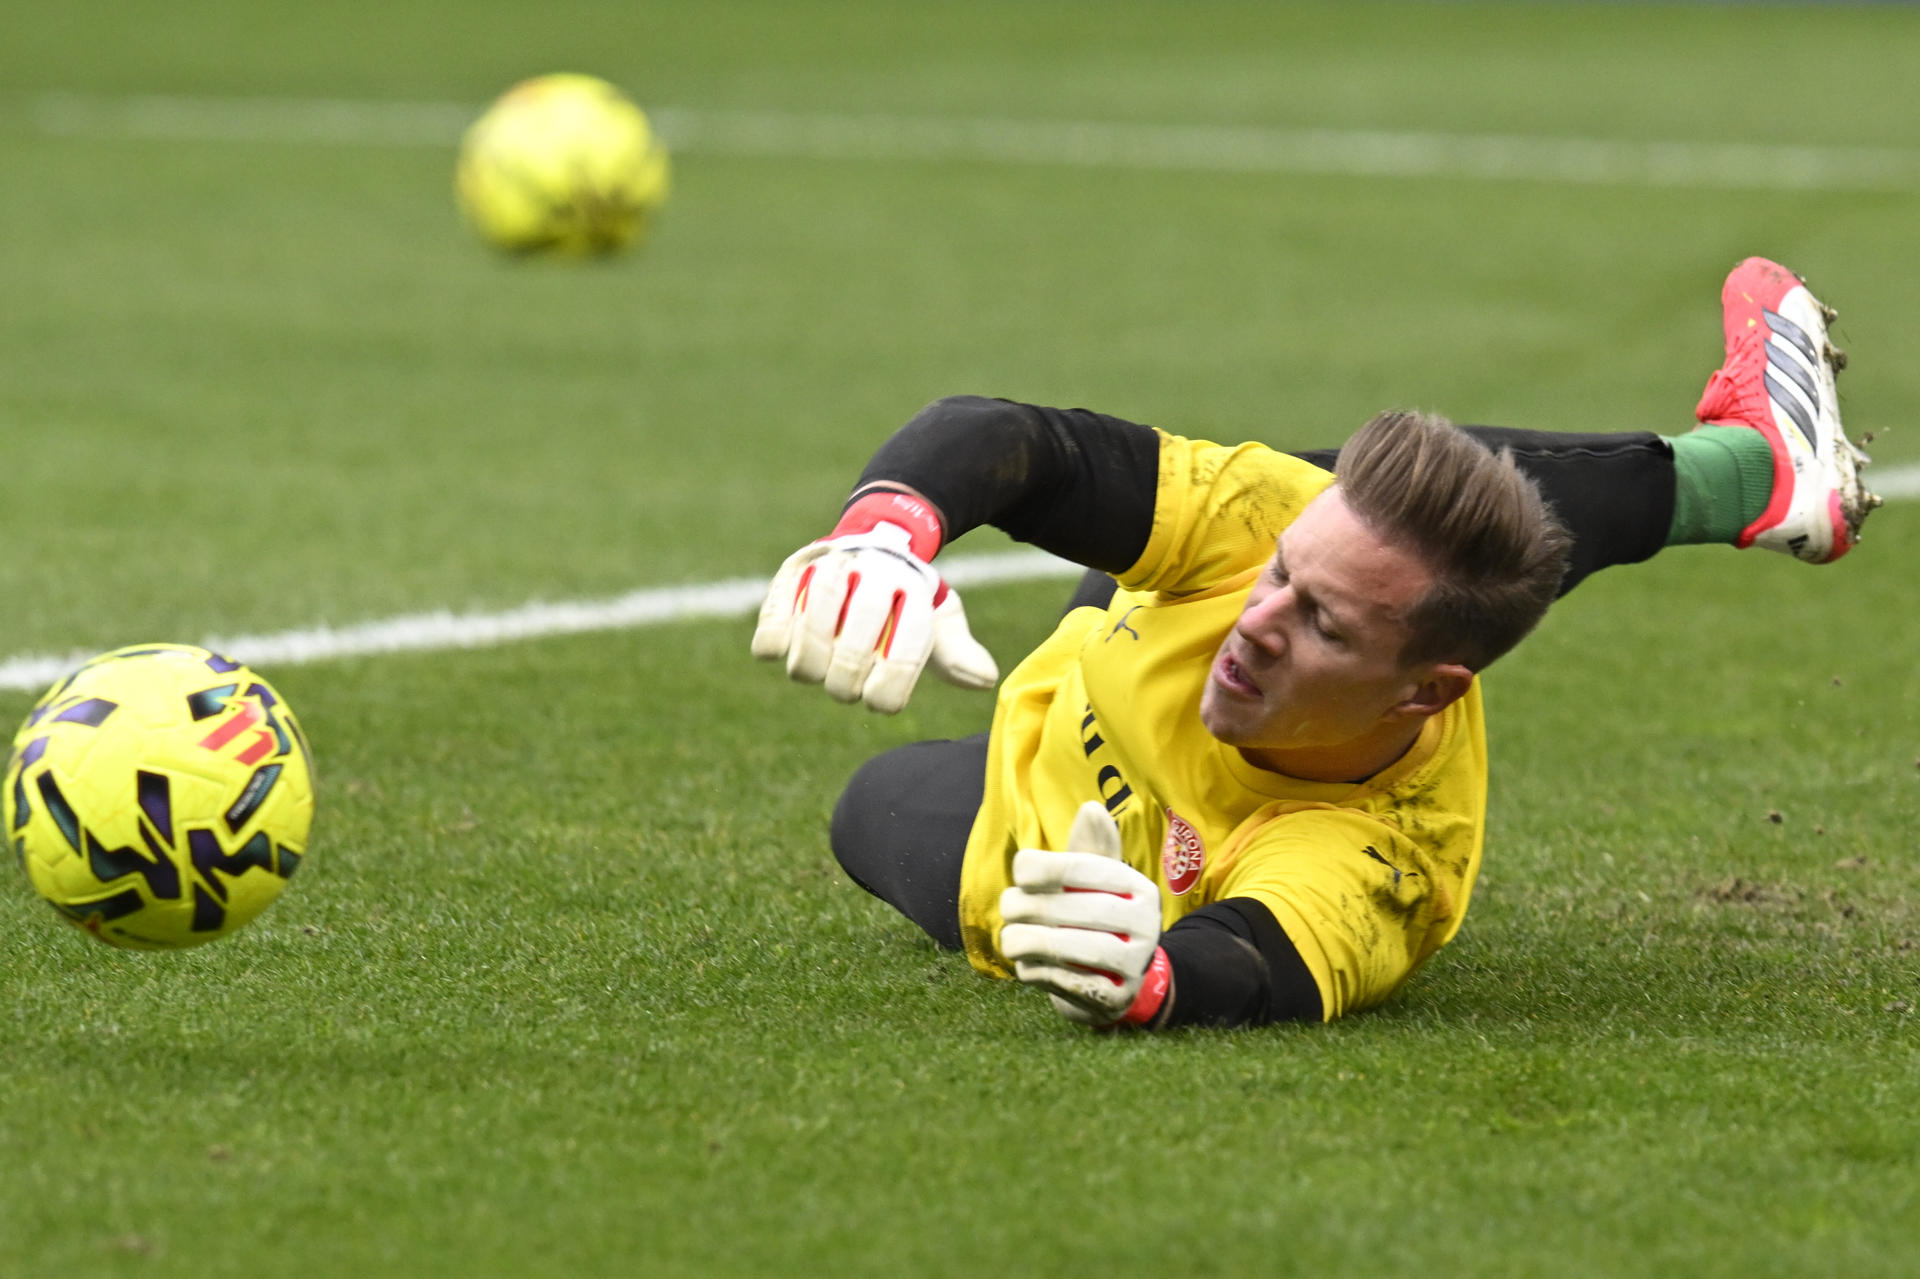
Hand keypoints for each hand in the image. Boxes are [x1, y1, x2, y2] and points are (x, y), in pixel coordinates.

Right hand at [751, 490, 996, 713]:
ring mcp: (828, 569)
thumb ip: (956, 650)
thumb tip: (984, 680)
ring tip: (818, 669)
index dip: (886, 693)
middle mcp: (872, 573)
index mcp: (913, 589)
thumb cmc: (908, 597)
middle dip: (845, 686)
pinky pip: (772, 627)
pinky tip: (788, 646)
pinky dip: (774, 647)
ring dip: (810, 668)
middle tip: (845, 688)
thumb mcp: (937, 617)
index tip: (878, 702)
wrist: (873, 540)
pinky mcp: (790, 573)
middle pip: (850, 655)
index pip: (901, 656)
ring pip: (808, 641)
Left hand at [999, 801, 1170, 1026]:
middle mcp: (1146, 926)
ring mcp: (1134, 966)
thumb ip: (1089, 849)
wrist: (1114, 983)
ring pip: (1075, 949)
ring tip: (1009, 939)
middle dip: (1034, 906)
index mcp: (1141, 889)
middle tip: (1008, 907)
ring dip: (1031, 941)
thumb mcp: (1096, 883)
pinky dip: (1040, 972)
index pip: (1092, 869)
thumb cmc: (1096, 919)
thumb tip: (1092, 809)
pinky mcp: (1114, 1001)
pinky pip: (1069, 983)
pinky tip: (1026, 965)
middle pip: (1083, 909)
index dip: (1050, 867)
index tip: (1019, 871)